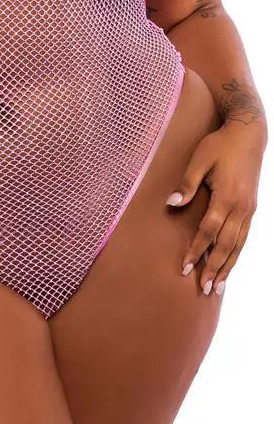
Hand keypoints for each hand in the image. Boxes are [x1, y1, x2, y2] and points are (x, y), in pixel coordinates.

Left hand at [165, 120, 264, 296]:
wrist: (248, 134)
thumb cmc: (220, 144)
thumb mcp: (199, 159)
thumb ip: (186, 183)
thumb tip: (171, 205)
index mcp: (226, 197)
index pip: (208, 232)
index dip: (196, 251)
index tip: (185, 267)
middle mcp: (241, 208)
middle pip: (225, 245)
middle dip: (214, 268)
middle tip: (203, 289)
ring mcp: (249, 209)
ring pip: (238, 245)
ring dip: (228, 266)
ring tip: (218, 286)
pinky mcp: (251, 207)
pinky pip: (244, 236)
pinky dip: (236, 253)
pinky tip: (230, 263)